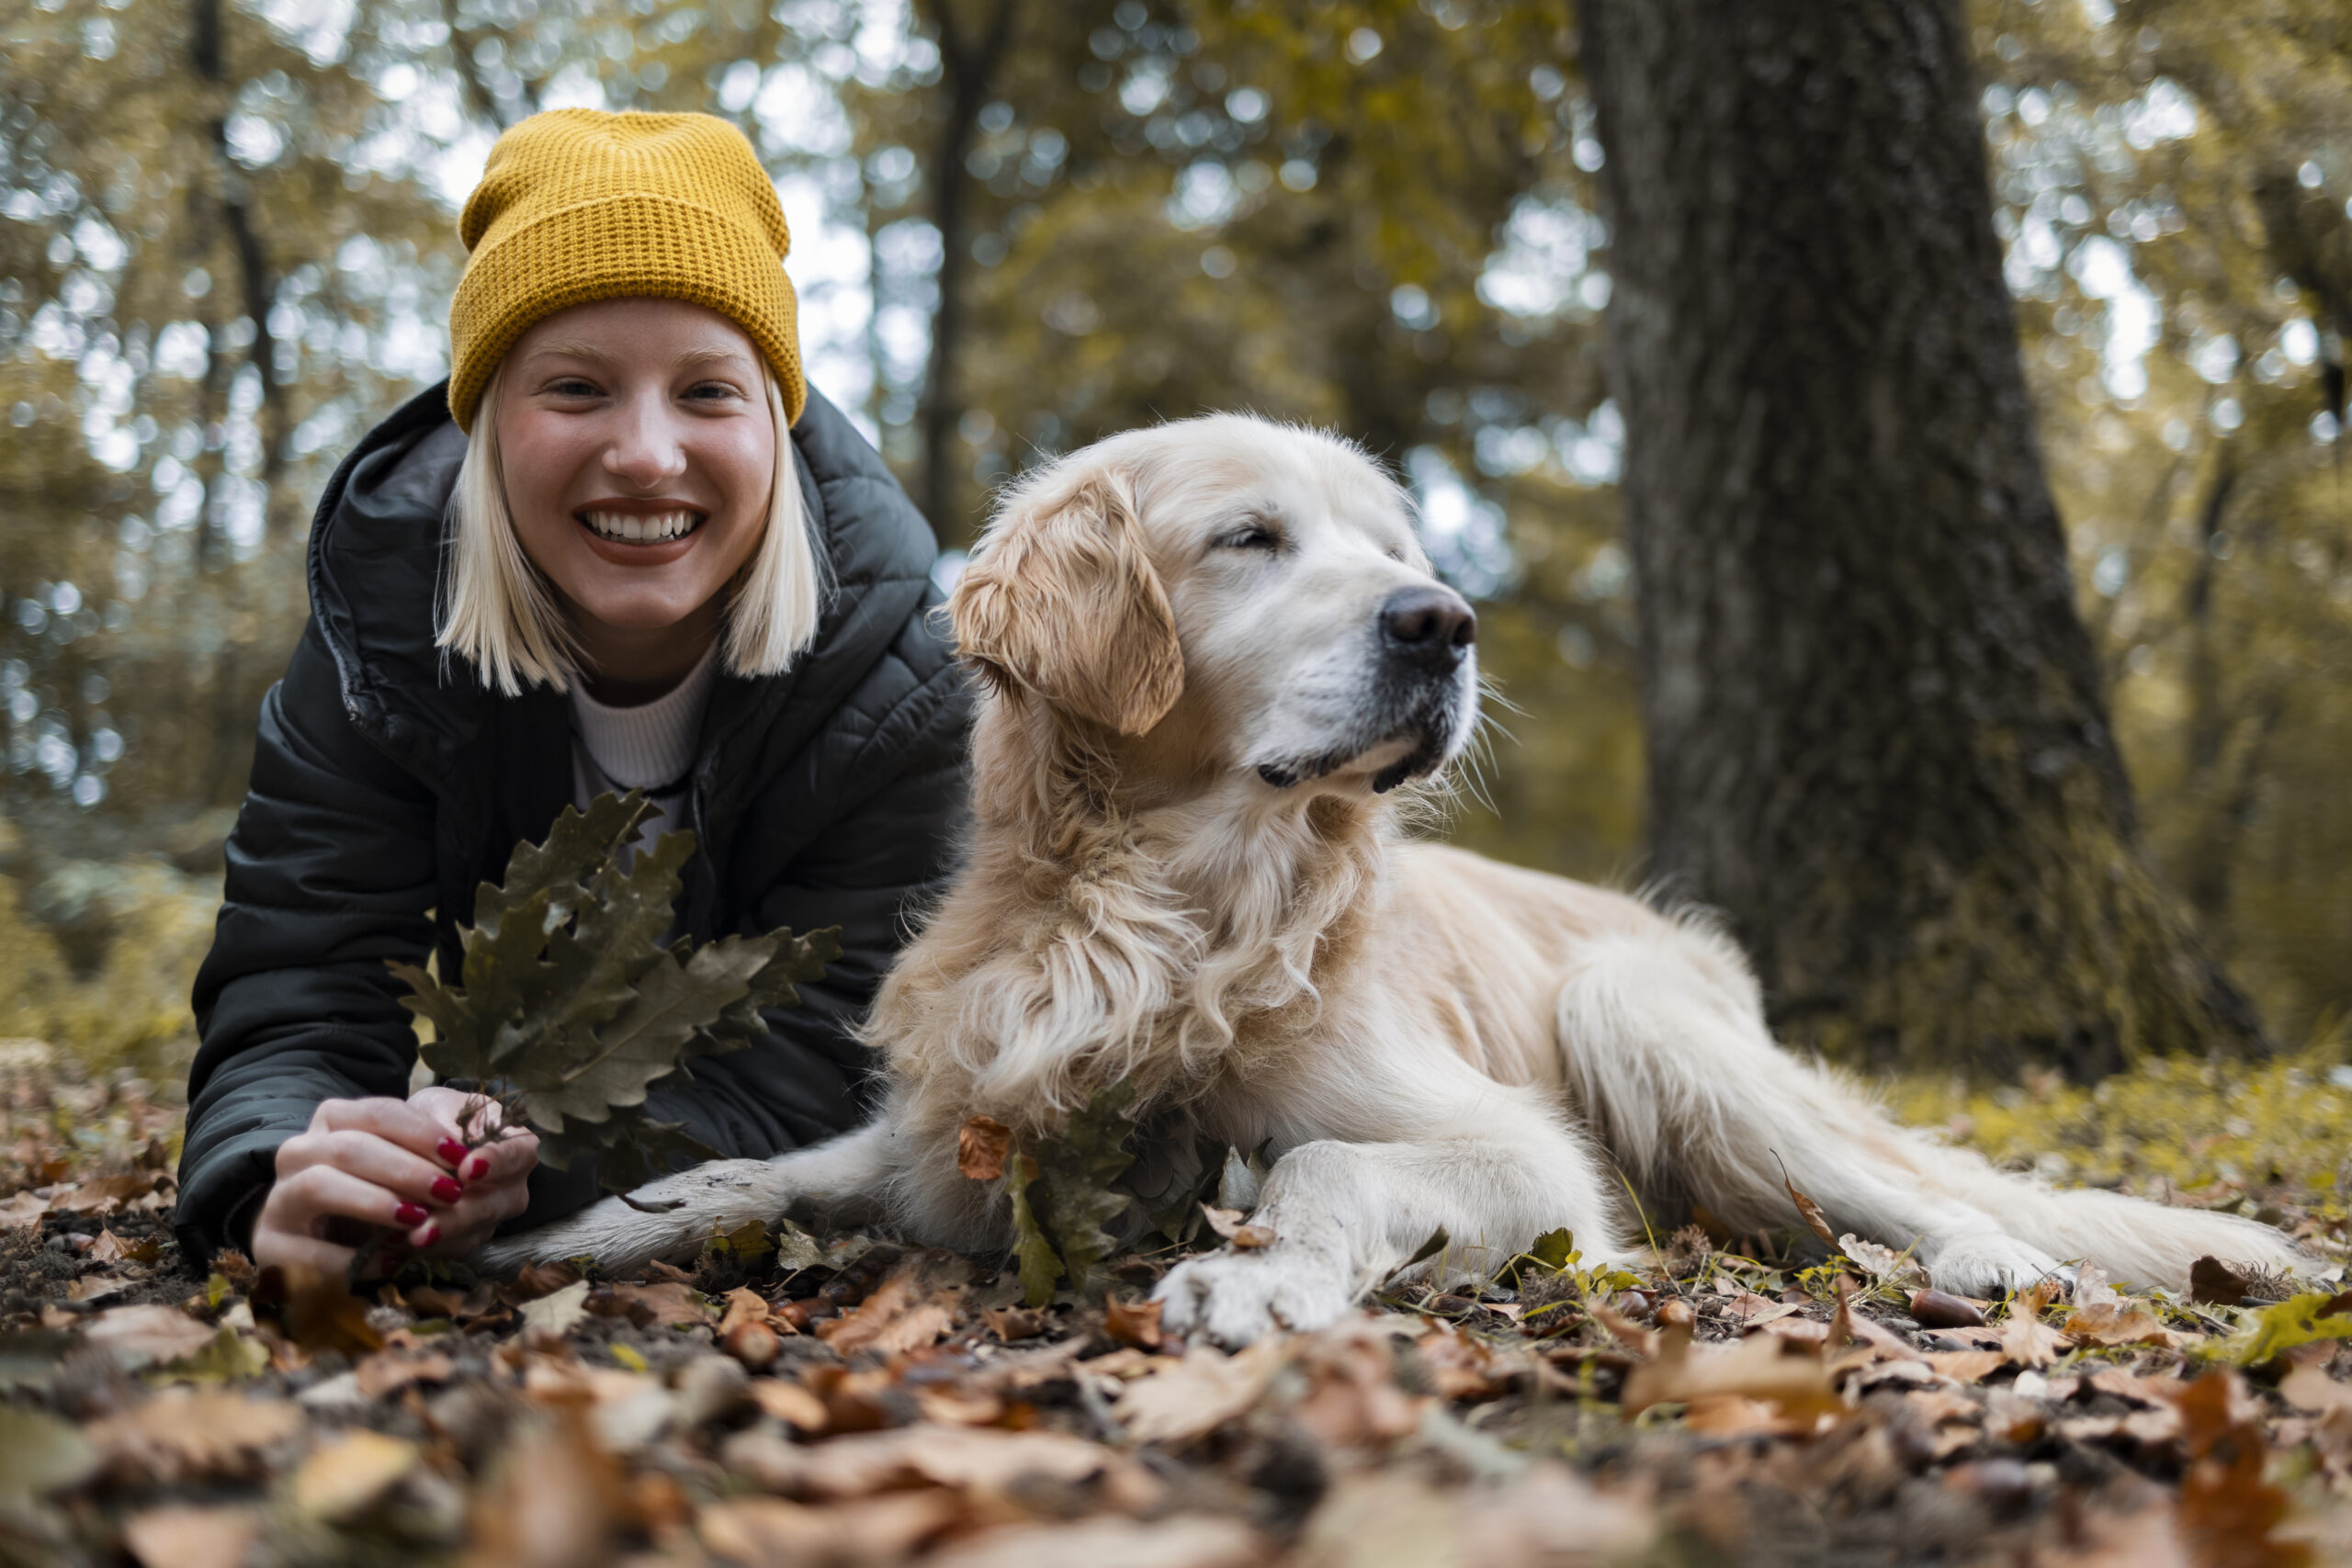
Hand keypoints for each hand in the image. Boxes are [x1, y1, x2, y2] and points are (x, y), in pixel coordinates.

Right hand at [251, 1087, 538, 1275]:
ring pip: (320, 1185)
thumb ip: (437, 1156)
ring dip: (375, 1202)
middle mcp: (299, 1153)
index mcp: (334, 1121)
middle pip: (350, 1147)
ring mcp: (279, 1199)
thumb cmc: (386, 1192)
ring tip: (418, 1220)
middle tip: (450, 1192)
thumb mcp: (414, 1165)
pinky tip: (392, 1260)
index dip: (421, 1133)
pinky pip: (308, 1250)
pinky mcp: (271, 1246)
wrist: (320, 1240)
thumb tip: (474, 1165)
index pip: (378, 1113)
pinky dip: (353, 1257)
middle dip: (405, 1170)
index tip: (461, 1156)